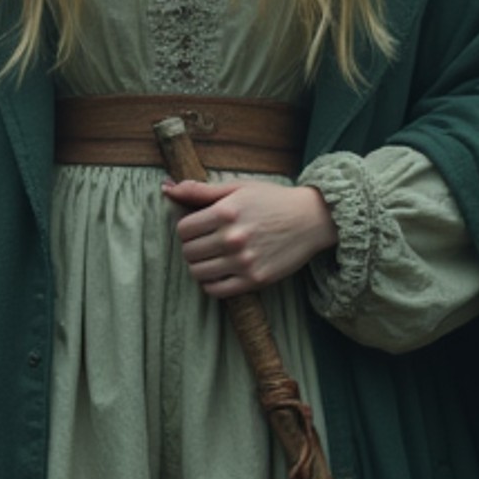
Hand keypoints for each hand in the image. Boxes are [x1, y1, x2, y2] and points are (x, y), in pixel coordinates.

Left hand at [161, 179, 337, 298]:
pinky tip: (219, 272)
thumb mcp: (238, 188)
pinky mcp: (254, 280)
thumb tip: (167, 188)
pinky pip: (216, 290)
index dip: (187, 228)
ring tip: (212, 257)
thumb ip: (200, 190)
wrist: (311, 219)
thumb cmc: (272, 200)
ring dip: (199, 265)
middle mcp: (233, 238)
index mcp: (226, 212)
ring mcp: (244, 261)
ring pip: (198, 272)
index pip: (183, 229)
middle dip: (192, 247)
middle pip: (188, 252)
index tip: (198, 227)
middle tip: (205, 242)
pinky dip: (211, 283)